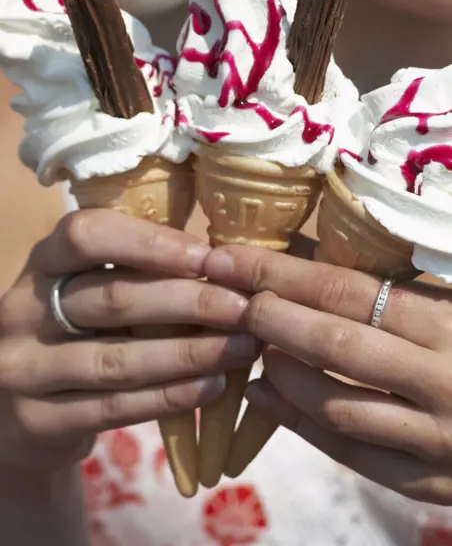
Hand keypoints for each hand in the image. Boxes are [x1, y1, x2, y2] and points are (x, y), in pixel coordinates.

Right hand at [0, 210, 257, 474]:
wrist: (18, 411)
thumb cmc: (76, 333)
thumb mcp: (88, 291)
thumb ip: (135, 272)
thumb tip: (222, 262)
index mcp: (40, 263)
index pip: (86, 235)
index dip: (149, 242)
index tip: (207, 256)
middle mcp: (21, 311)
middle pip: (113, 299)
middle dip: (191, 302)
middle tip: (245, 308)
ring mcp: (23, 369)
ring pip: (119, 359)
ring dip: (190, 353)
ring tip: (242, 349)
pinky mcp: (36, 421)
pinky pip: (116, 406)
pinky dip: (171, 396)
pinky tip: (213, 386)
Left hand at [206, 237, 451, 504]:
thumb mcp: (450, 300)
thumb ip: (387, 281)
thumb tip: (298, 256)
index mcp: (449, 324)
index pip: (347, 292)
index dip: (280, 273)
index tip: (230, 259)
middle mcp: (442, 380)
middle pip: (336, 345)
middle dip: (272, 317)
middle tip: (230, 298)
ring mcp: (435, 439)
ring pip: (337, 407)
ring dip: (280, 374)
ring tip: (249, 346)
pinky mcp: (426, 482)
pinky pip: (350, 454)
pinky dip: (298, 424)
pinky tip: (263, 397)